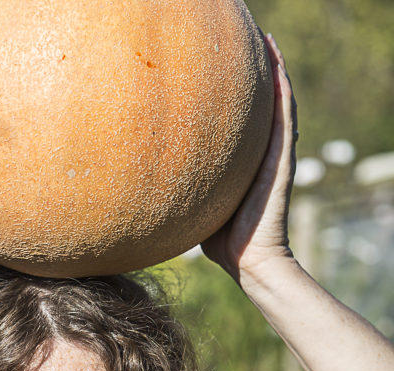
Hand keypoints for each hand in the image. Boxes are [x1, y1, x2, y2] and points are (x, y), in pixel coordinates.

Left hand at [201, 35, 297, 285]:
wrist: (248, 261)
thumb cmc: (221, 240)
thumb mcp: (197, 206)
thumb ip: (185, 190)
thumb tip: (151, 184)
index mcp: (246, 164)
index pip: (243, 124)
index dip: (236, 99)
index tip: (220, 75)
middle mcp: (263, 155)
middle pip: (263, 107)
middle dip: (257, 77)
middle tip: (247, 47)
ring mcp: (276, 156)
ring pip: (280, 104)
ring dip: (275, 72)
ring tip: (267, 42)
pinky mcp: (283, 161)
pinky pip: (286, 119)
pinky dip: (284, 91)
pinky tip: (278, 65)